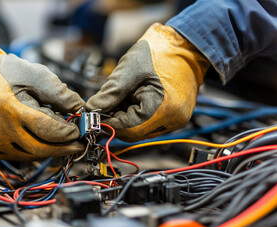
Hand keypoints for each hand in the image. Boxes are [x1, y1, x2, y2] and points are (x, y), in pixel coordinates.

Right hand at [0, 31, 84, 160]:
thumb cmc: (6, 73)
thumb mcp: (37, 75)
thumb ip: (61, 95)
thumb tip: (80, 112)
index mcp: (10, 108)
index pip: (46, 130)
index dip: (67, 133)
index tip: (78, 131)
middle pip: (39, 149)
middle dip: (63, 149)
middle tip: (77, 145)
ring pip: (28, 156)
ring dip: (48, 151)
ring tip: (60, 142)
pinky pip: (16, 156)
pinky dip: (31, 151)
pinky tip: (39, 142)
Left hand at [86, 23, 209, 141]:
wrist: (185, 44)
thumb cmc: (159, 51)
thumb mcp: (129, 70)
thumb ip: (110, 93)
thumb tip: (91, 109)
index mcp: (164, 108)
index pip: (129, 129)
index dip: (109, 123)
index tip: (95, 115)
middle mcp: (173, 119)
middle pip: (135, 133)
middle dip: (117, 120)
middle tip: (106, 105)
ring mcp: (176, 119)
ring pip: (141, 129)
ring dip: (126, 117)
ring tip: (123, 96)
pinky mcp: (175, 115)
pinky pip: (150, 122)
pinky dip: (137, 114)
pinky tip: (134, 97)